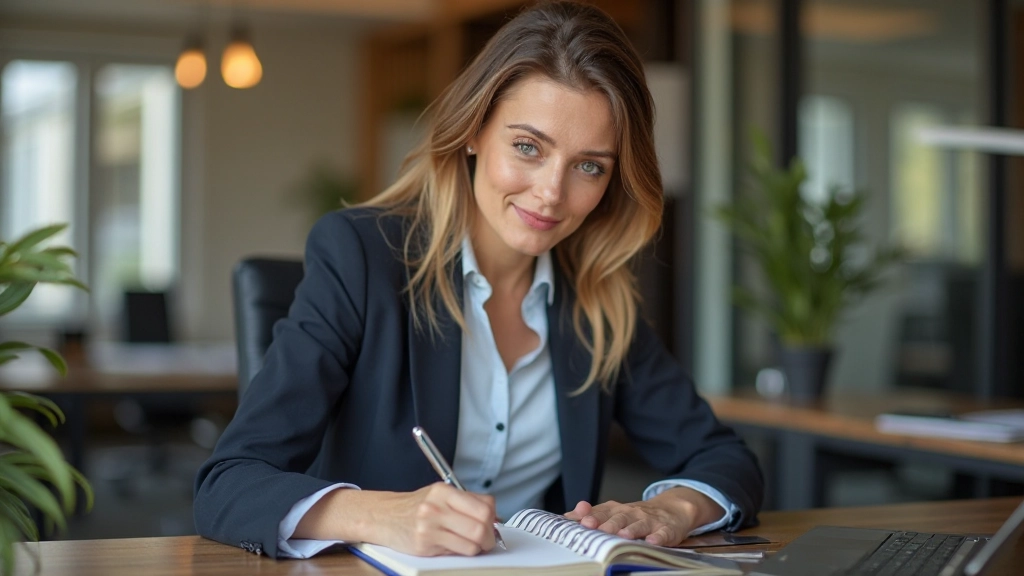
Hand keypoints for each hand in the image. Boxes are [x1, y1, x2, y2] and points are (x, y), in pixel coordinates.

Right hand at [295, 483, 495, 555]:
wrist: (385, 516)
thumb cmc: (415, 506)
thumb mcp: (441, 495)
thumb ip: (467, 501)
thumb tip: (495, 516)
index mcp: (444, 491)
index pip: (484, 506)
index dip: (494, 518)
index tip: (493, 523)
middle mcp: (436, 507)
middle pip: (480, 526)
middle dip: (489, 537)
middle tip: (487, 539)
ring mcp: (429, 527)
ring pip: (471, 544)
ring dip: (477, 547)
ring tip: (471, 543)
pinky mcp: (424, 545)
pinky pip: (456, 553)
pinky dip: (461, 552)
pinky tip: (455, 546)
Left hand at [563, 487, 723, 546]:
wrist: (672, 509)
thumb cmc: (637, 516)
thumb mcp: (615, 513)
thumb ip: (594, 514)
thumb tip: (568, 516)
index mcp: (617, 510)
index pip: (601, 511)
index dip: (589, 515)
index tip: (577, 520)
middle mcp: (632, 513)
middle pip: (618, 517)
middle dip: (606, 523)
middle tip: (594, 528)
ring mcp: (650, 521)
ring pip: (639, 524)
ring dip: (630, 529)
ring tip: (622, 536)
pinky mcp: (667, 529)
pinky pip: (663, 534)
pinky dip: (658, 537)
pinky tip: (652, 542)